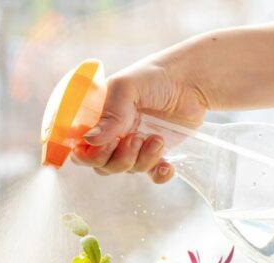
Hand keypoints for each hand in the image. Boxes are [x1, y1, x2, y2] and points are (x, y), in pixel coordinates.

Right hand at [72, 59, 207, 183]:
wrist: (192, 80)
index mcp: (99, 119)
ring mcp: (135, 146)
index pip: (81, 148)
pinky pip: (152, 176)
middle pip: (102, 165)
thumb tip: (90, 141)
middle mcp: (114, 135)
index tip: (101, 148)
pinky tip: (167, 164)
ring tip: (157, 139)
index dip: (86, 155)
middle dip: (118, 158)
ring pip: (127, 170)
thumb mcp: (127, 87)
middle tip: (134, 139)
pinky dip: (159, 174)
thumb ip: (110, 114)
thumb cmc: (156, 76)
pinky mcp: (157, 154)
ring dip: (142, 160)